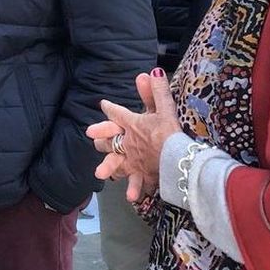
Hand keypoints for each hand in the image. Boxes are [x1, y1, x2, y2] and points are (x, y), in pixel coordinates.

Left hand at [86, 71, 182, 201]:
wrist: (176, 161)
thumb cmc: (170, 133)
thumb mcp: (165, 109)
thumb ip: (157, 91)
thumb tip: (152, 72)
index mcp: (132, 125)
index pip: (117, 114)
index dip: (110, 109)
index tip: (103, 105)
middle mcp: (128, 144)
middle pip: (110, 142)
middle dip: (102, 140)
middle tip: (94, 140)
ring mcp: (134, 161)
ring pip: (118, 164)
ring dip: (109, 167)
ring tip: (99, 173)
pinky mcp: (143, 175)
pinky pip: (136, 182)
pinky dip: (135, 188)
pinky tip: (131, 197)